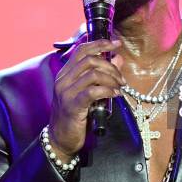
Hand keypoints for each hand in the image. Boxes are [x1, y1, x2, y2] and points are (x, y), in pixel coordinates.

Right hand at [49, 39, 124, 161]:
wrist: (60, 139)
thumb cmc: (74, 115)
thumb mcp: (88, 92)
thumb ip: (102, 74)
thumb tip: (117, 58)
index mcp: (65, 74)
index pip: (82, 50)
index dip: (100, 43)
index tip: (116, 43)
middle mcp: (63, 80)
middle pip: (90, 60)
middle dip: (110, 66)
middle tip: (121, 78)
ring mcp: (66, 92)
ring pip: (93, 74)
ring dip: (111, 78)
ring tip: (119, 87)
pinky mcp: (72, 105)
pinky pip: (93, 91)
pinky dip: (107, 90)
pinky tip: (114, 95)